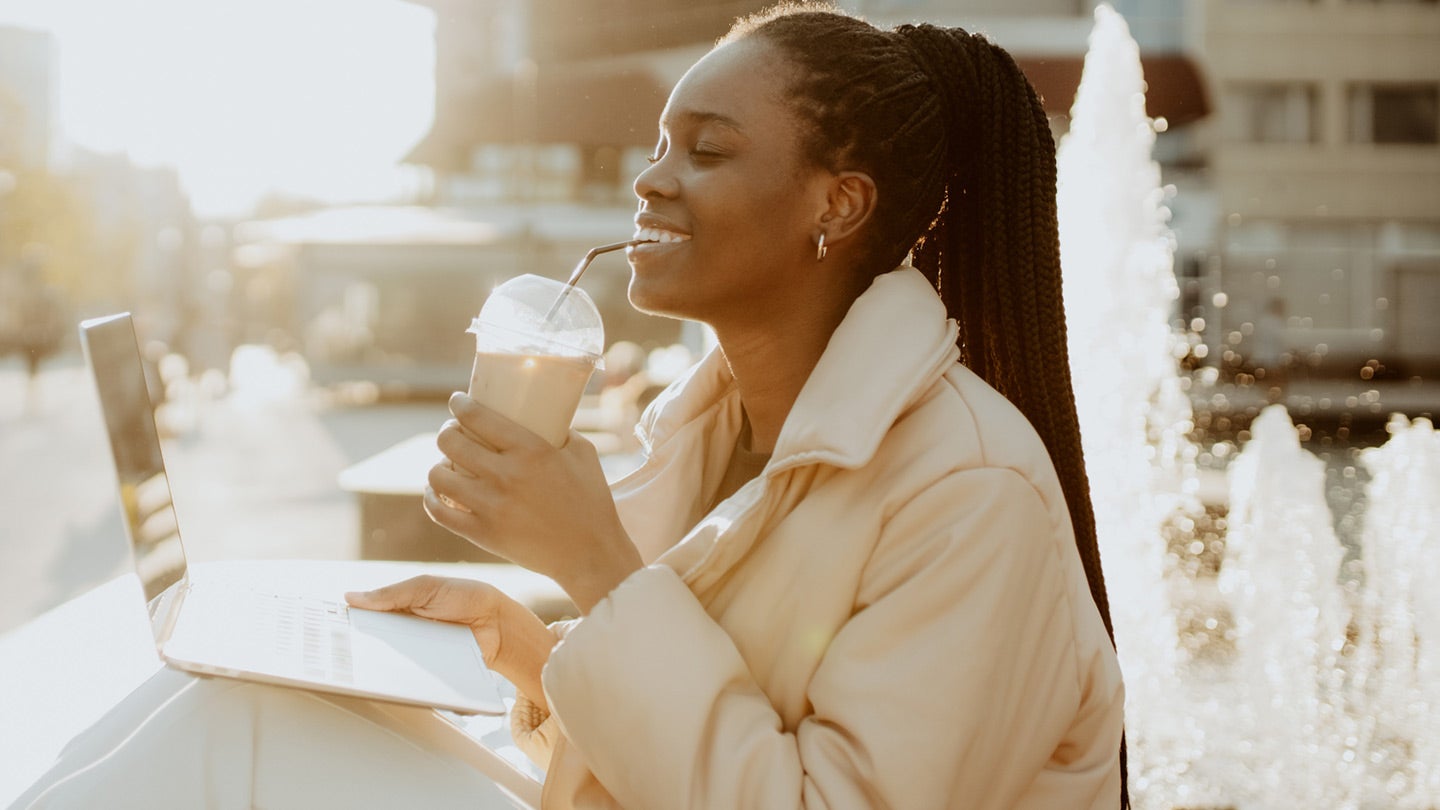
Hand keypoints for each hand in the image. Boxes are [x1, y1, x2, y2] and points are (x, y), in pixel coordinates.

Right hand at [345, 575, 553, 708]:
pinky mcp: (428, 679)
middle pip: (368, 654)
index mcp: (394, 615)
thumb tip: (349, 598)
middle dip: (352, 659)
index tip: (320, 638)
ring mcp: (413, 661)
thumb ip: (390, 594)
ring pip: (386, 674)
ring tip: (358, 682)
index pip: (361, 626)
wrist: (496, 622)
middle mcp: (399, 640)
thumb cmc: (461, 597)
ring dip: (374, 677)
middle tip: (333, 664)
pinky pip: (411, 688)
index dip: (342, 632)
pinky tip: (395, 692)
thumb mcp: (425, 587)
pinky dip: (403, 691)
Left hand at [425, 393, 642, 612]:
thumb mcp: (583, 454)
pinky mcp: (484, 534)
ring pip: (438, 477)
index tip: (457, 403)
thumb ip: (560, 432)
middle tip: (453, 434)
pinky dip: (433, 499)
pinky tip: (438, 493)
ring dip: (439, 467)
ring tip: (447, 466)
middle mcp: (506, 475)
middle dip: (447, 433)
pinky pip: (440, 512)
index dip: (459, 405)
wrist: (590, 553)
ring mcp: (492, 506)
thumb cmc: (592, 500)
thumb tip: (541, 418)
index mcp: (531, 450)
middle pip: (450, 443)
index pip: (477, 417)